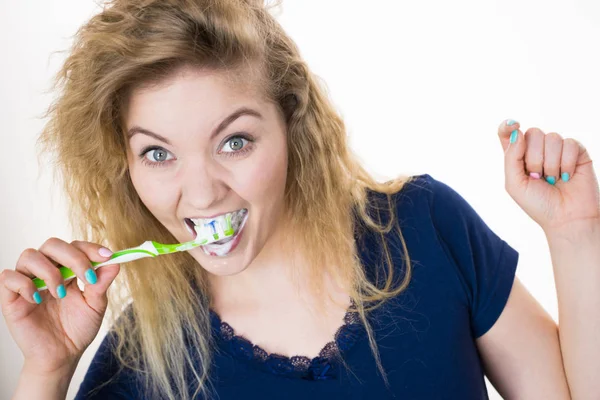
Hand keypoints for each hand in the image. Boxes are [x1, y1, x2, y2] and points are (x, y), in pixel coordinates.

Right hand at [0, 238, 119, 373]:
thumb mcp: (95, 305)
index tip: (107, 257)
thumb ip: (102, 283)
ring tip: (60, 294)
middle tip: (86, 277)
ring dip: (50, 271)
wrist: (61, 356)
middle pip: (52, 244)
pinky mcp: (11, 297)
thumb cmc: (77, 329)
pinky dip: (25, 284)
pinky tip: (38, 299)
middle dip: (73, 257)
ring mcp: (27, 282)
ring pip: (29, 255)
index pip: (75, 246)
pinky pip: (8, 277)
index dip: (90, 248)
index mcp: (67, 269)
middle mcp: (46, 270)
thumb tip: (114, 262)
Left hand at [498, 119, 599, 232]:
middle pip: (532, 133)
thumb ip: (511, 157)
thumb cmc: (538, 204)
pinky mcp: (577, 151)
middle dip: (534, 158)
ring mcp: (558, 149)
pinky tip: (566, 177)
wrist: (566, 218)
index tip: (513, 125)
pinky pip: (570, 143)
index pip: (509, 133)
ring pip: (551, 137)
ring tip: (553, 179)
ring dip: (550, 163)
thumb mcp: (515, 184)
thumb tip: (518, 131)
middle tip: (538, 177)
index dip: (508, 126)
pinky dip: (566, 163)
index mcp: (518, 156)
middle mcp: (537, 149)